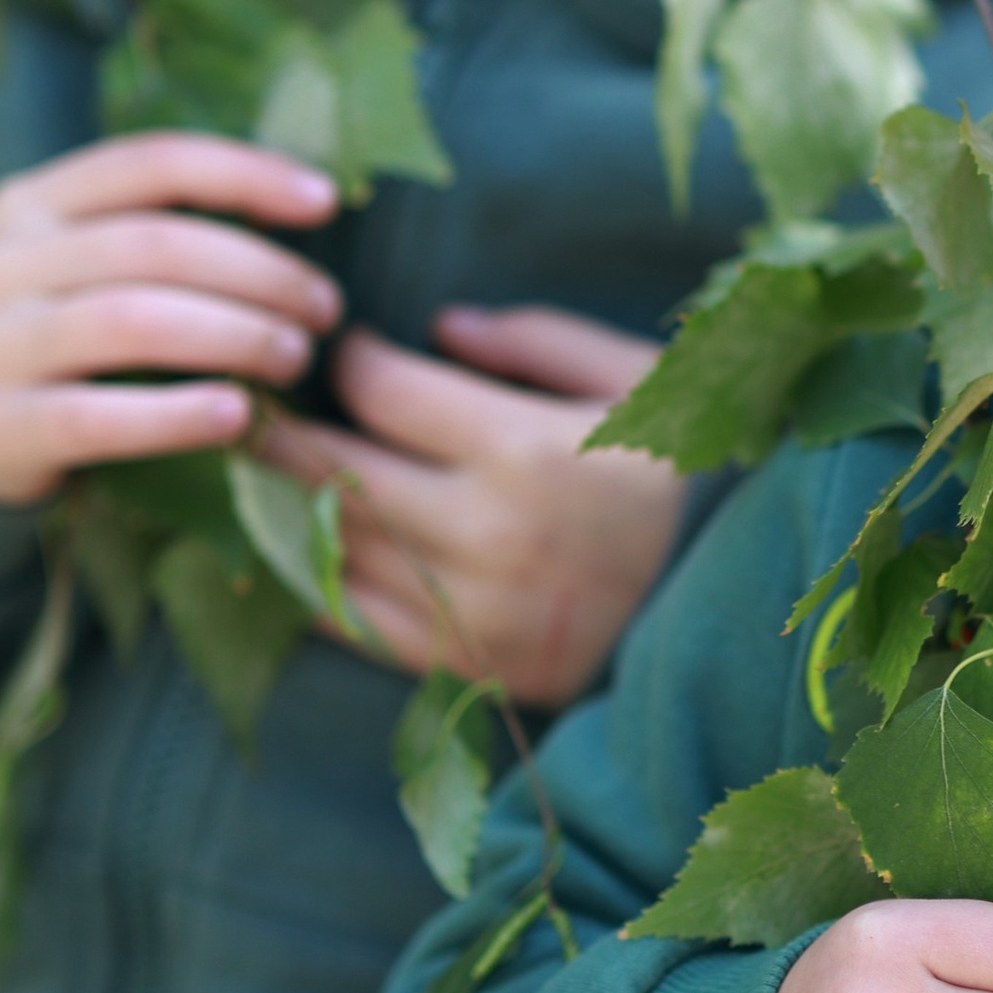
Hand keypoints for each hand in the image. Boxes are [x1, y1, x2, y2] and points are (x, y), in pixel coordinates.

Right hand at [0, 135, 342, 507]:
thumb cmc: (54, 329)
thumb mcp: (80, 259)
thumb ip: (159, 229)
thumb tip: (306, 205)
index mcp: (34, 201)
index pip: (155, 163)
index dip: (247, 173)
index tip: (326, 202)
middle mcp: (4, 261)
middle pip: (158, 246)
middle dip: (261, 274)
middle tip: (324, 310)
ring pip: (133, 322)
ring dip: (235, 337)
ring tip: (295, 359)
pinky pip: (98, 416)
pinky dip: (177, 415)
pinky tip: (237, 416)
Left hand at [253, 306, 678, 702]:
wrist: (729, 602)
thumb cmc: (680, 472)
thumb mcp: (637, 379)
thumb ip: (539, 339)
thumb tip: (442, 326)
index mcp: (526, 450)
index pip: (386, 391)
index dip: (354, 359)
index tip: (350, 347)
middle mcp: (486, 534)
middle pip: (335, 472)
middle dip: (285, 431)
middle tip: (263, 405)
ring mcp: (470, 610)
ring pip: (335, 548)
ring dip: (287, 505)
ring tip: (269, 470)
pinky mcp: (465, 666)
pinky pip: (357, 623)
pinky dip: (319, 581)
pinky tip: (306, 547)